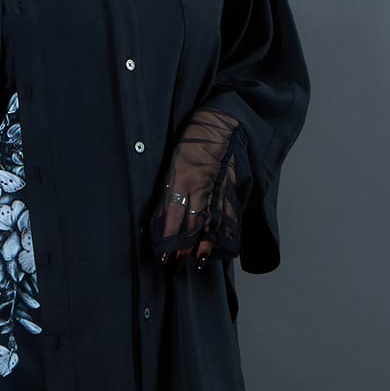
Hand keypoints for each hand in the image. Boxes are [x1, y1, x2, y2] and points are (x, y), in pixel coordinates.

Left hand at [150, 107, 247, 266]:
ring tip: (197, 262)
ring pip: (211, 221)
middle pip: (192, 221)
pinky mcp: (232, 189)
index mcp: (183, 176)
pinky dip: (226, 232)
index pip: (174, 211)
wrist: (221, 124)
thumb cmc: (192, 142)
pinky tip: (223, 247)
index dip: (169, 234)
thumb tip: (157, 221)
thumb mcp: (172, 164)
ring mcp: (219, 188)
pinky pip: (230, 215)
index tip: (162, 253)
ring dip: (203, 244)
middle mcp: (201, 184)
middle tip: (174, 265)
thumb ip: (166, 192)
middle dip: (183, 246)